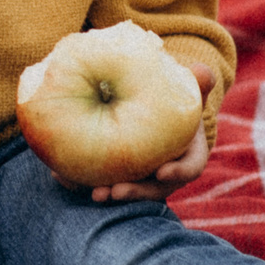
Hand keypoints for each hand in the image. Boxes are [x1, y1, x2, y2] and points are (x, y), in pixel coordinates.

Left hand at [89, 58, 217, 203]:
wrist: (149, 110)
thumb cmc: (171, 101)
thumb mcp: (184, 93)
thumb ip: (195, 83)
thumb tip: (203, 71)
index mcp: (188, 154)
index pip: (189, 168)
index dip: (177, 173)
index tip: (162, 172)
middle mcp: (165, 173)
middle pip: (154, 189)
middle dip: (135, 192)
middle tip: (115, 191)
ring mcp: (141, 178)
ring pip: (126, 190)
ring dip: (109, 194)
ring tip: (93, 193)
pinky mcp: (116, 175)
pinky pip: (100, 181)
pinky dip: (81, 180)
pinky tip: (61, 175)